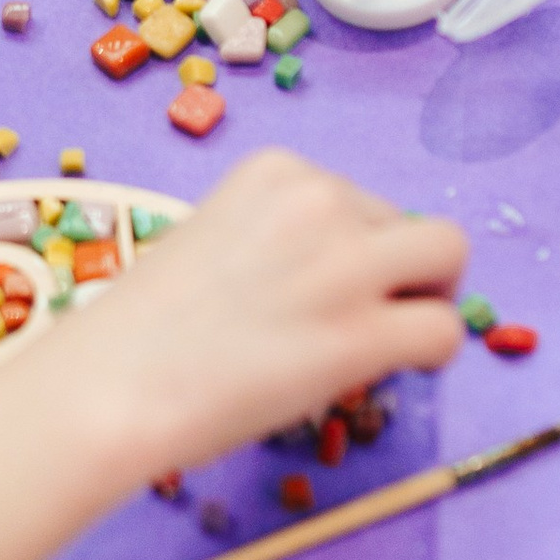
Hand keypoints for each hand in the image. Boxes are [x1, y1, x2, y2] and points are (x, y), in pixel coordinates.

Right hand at [75, 146, 465, 466]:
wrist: (111, 388)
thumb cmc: (139, 332)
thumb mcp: (209, 242)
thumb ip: (274, 242)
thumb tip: (326, 280)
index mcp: (275, 171)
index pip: (352, 198)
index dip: (348, 248)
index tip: (313, 291)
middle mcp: (319, 199)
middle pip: (408, 221)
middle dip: (400, 267)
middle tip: (371, 316)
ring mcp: (346, 264)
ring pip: (448, 255)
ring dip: (434, 295)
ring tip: (400, 336)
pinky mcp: (362, 334)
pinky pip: (443, 330)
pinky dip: (434, 353)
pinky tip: (401, 370)